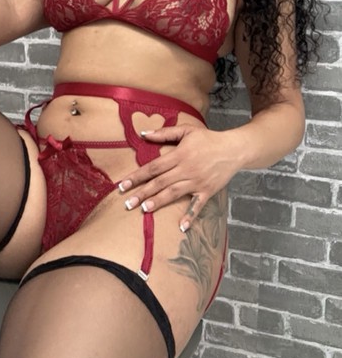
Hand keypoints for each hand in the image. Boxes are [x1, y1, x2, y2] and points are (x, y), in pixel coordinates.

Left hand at [118, 123, 240, 231]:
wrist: (234, 149)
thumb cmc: (208, 139)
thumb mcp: (187, 130)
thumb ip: (164, 132)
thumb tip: (143, 134)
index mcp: (179, 154)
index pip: (153, 167)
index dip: (137, 176)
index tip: (123, 184)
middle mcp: (186, 169)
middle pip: (160, 183)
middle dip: (142, 193)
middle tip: (127, 203)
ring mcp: (197, 182)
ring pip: (174, 193)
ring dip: (159, 202)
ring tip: (144, 209)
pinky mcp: (207, 191)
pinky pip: (197, 205)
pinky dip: (190, 216)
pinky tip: (181, 226)